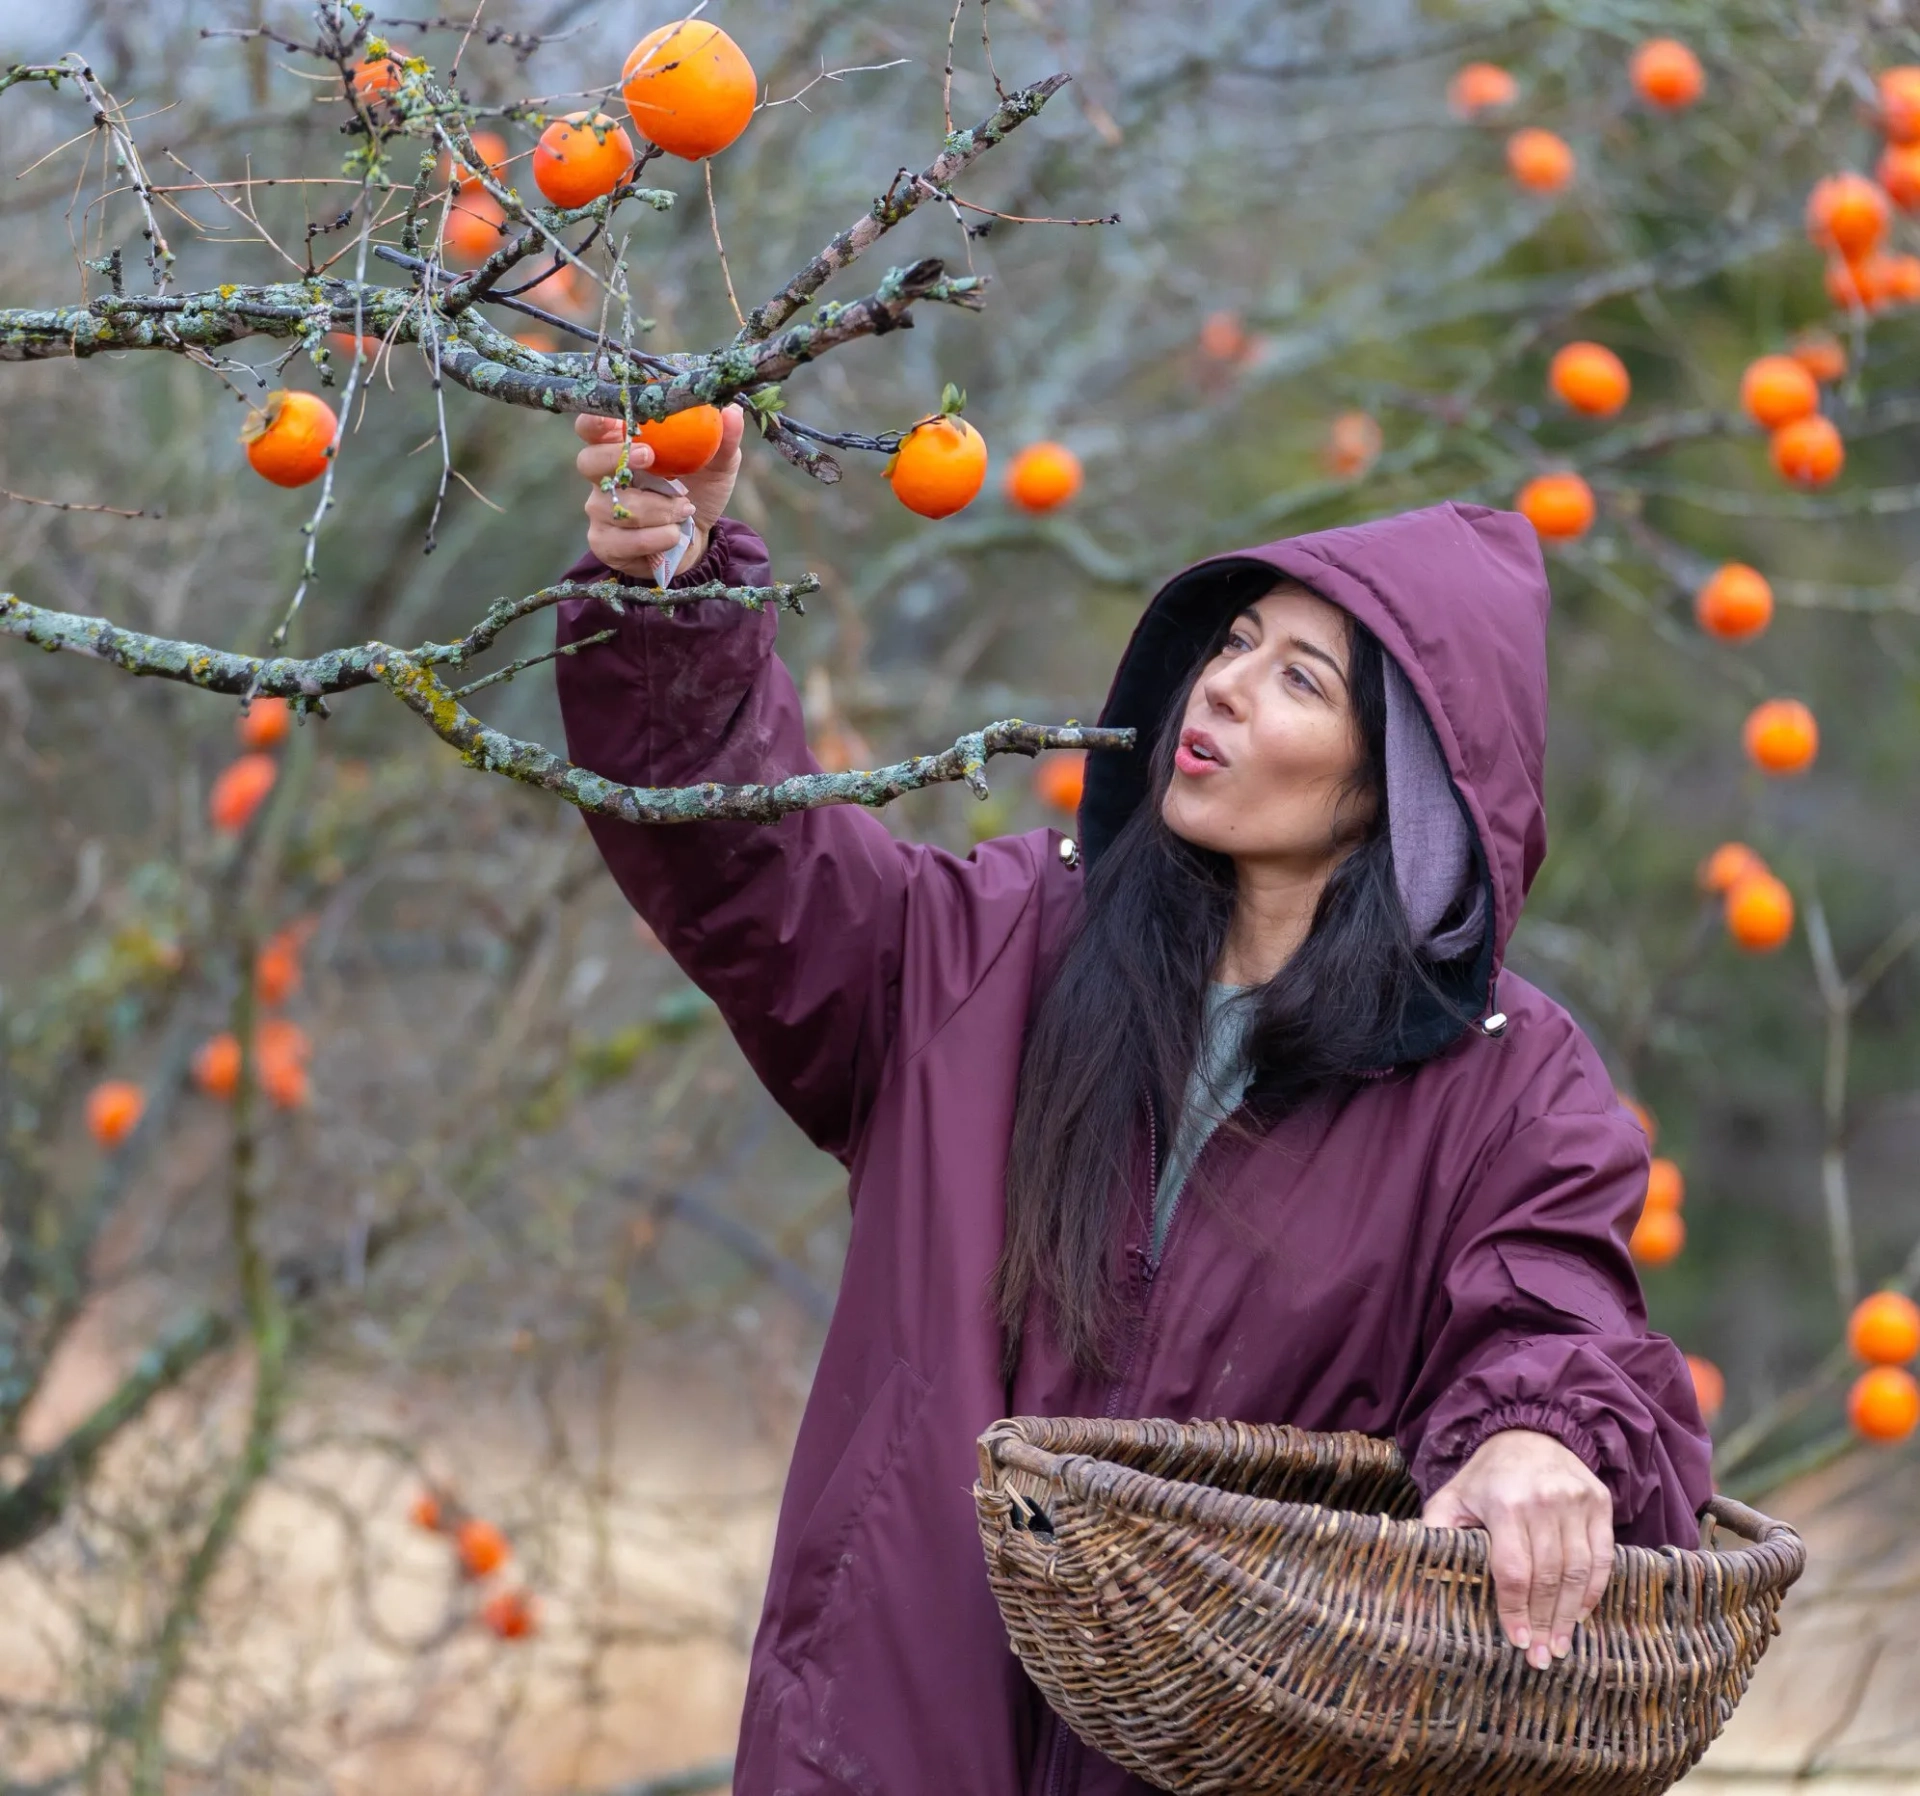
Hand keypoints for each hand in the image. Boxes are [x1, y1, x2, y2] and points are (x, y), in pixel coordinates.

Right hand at [573, 403, 744, 580]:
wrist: (698, 539)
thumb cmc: (698, 491)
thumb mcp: (717, 465)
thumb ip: (722, 440)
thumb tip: (732, 411)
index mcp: (622, 445)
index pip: (591, 425)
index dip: (595, 419)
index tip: (617, 418)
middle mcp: (603, 474)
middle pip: (587, 461)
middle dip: (617, 458)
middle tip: (650, 458)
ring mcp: (600, 509)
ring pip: (615, 505)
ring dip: (657, 509)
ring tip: (685, 510)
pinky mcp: (604, 542)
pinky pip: (622, 540)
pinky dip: (655, 538)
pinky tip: (674, 535)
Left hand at [1421, 1428, 1612, 1668]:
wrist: (1527, 1433)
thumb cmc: (1485, 1477)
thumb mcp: (1451, 1497)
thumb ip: (1436, 1533)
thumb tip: (1417, 1576)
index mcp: (1504, 1502)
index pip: (1513, 1570)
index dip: (1515, 1610)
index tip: (1516, 1641)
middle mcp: (1544, 1501)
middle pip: (1548, 1577)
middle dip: (1544, 1623)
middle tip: (1541, 1658)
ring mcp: (1576, 1501)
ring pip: (1578, 1572)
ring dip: (1570, 1615)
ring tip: (1561, 1645)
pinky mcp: (1600, 1502)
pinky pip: (1603, 1556)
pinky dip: (1594, 1590)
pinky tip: (1581, 1613)